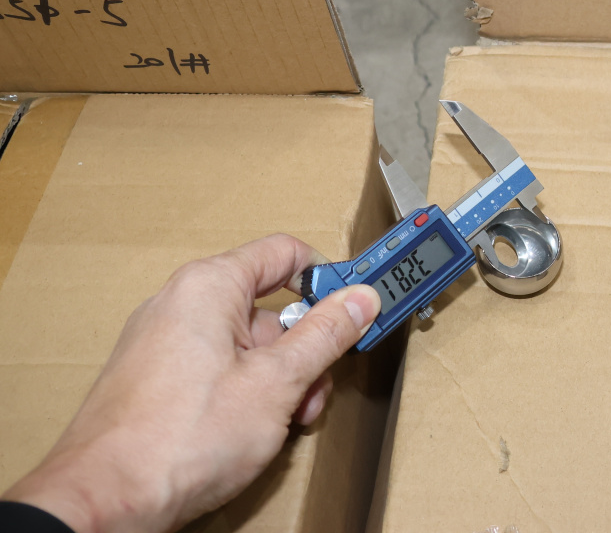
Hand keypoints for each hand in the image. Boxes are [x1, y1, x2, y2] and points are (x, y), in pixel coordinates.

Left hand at [1, 235, 380, 532]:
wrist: (105, 501)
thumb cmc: (178, 440)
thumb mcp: (277, 383)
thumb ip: (325, 335)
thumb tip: (360, 300)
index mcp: (208, 287)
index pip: (284, 253)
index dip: (326, 277)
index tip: (355, 304)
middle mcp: (180, 305)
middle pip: (268, 307)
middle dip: (304, 349)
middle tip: (316, 388)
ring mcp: (163, 344)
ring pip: (245, 345)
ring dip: (278, 380)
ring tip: (284, 422)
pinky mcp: (155, 380)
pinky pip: (217, 369)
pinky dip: (245, 393)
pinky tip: (251, 431)